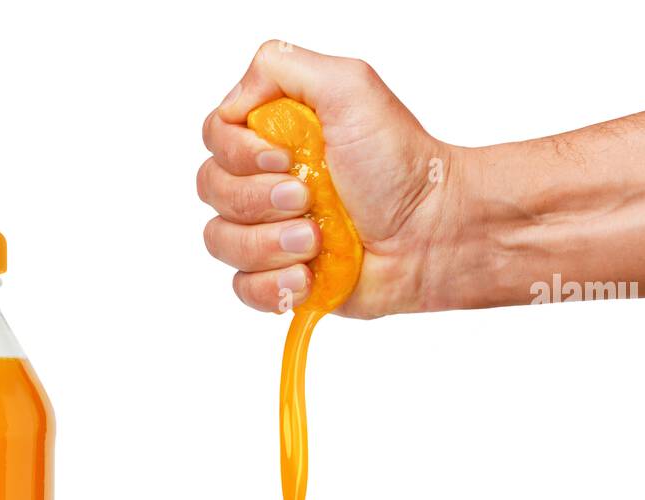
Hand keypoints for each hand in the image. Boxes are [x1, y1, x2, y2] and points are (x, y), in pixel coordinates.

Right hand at [199, 41, 460, 317]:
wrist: (432, 233)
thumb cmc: (399, 163)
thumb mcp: (348, 85)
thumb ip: (281, 67)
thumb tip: (233, 101)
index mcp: (273, 135)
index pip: (215, 138)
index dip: (239, 153)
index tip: (283, 158)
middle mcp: (264, 182)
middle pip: (211, 190)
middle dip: (258, 200)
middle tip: (307, 198)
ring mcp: (270, 232)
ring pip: (220, 241)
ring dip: (268, 243)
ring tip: (315, 241)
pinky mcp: (281, 278)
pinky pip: (242, 287)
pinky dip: (272, 284)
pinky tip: (307, 275)